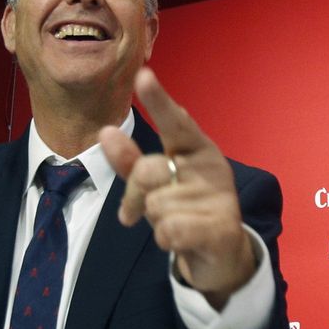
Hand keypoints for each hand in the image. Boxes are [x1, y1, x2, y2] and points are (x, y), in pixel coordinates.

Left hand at [100, 68, 254, 308]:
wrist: (221, 253)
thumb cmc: (185, 209)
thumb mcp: (156, 183)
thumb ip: (130, 160)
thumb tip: (106, 132)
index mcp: (195, 148)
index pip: (174, 121)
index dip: (158, 100)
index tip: (143, 76)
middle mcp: (210, 166)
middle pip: (147, 171)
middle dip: (136, 196)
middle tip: (146, 211)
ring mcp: (220, 197)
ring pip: (156, 206)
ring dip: (157, 222)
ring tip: (178, 224)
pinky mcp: (223, 228)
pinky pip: (170, 230)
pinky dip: (168, 239)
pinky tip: (184, 240)